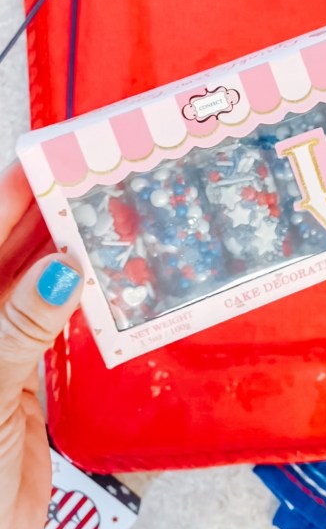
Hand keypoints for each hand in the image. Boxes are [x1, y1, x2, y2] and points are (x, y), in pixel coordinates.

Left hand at [0, 163, 81, 528]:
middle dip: (52, 210)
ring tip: (113, 211)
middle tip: (100, 174)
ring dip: (74, 248)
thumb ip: (19, 328)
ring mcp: (5, 342)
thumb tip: (58, 268)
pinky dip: (87, 295)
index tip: (53, 157)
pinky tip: (110, 274)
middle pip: (14, 249)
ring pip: (40, 279)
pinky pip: (60, 319)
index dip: (15, 193)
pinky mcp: (30, 371)